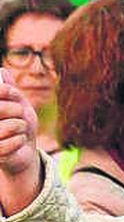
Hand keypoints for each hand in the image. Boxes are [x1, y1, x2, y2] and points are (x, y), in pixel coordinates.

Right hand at [0, 72, 41, 215]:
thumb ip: (6, 87)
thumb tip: (0, 72)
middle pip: (3, 108)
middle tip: (18, 116)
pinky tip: (16, 143)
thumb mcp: (15, 101)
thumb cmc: (17, 121)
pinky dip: (21, 140)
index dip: (7, 90)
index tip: (14, 94)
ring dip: (22, 127)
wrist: (22, 149)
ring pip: (13, 125)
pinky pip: (16, 141)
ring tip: (17, 131)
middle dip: (17, 110)